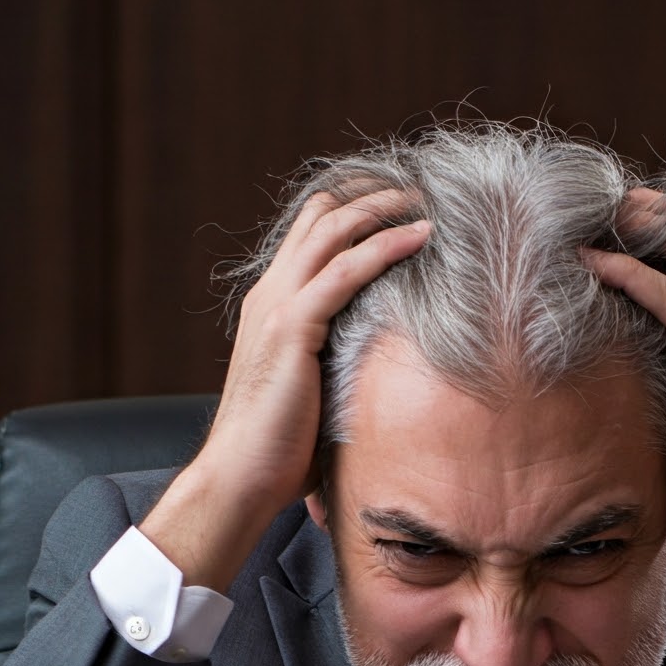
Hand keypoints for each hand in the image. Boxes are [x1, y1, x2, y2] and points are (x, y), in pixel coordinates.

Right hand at [142, 189, 429, 589]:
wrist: (239, 477)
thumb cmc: (278, 451)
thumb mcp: (312, 393)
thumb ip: (336, 366)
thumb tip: (381, 371)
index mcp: (271, 307)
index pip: (310, 236)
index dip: (352, 211)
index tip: (397, 205)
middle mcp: (269, 295)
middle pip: (320, 217)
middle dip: (371, 195)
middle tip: (418, 188)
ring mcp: (277, 307)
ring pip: (333, 231)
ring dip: (382, 208)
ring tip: (426, 199)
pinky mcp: (292, 328)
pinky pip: (346, 270)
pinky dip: (386, 246)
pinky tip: (421, 236)